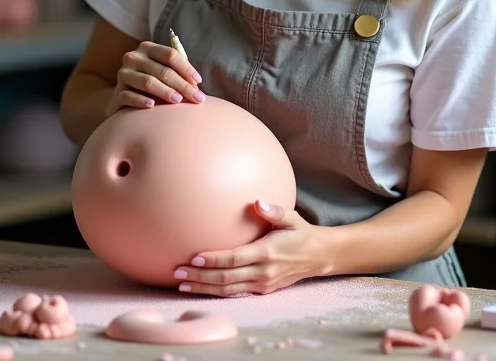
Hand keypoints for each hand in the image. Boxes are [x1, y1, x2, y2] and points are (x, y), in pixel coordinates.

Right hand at [105, 40, 204, 115]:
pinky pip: (129, 96)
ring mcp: (123, 74)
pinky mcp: (116, 93)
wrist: (126, 100)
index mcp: (147, 48)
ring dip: (165, 92)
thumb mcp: (164, 72)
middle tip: (196, 98)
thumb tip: (196, 84)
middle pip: (162, 70)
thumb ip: (178, 72)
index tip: (199, 82)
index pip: (170, 55)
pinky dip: (141, 100)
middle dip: (182, 85)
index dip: (187, 68)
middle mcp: (133, 57)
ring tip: (178, 101)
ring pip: (147, 82)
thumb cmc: (154, 85)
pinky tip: (152, 106)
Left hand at [170, 200, 334, 295]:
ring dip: (203, 288)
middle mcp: (264, 272)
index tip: (194, 258)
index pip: (235, 259)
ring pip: (228, 290)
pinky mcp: (262, 291)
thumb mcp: (292, 218)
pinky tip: (199, 290)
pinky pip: (236, 294)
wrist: (318, 257)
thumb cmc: (300, 233)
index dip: (214, 260)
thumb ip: (274, 211)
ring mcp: (263, 284)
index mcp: (267, 253)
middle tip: (177, 272)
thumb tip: (257, 202)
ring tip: (181, 285)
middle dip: (200, 277)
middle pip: (226, 278)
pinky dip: (216, 293)